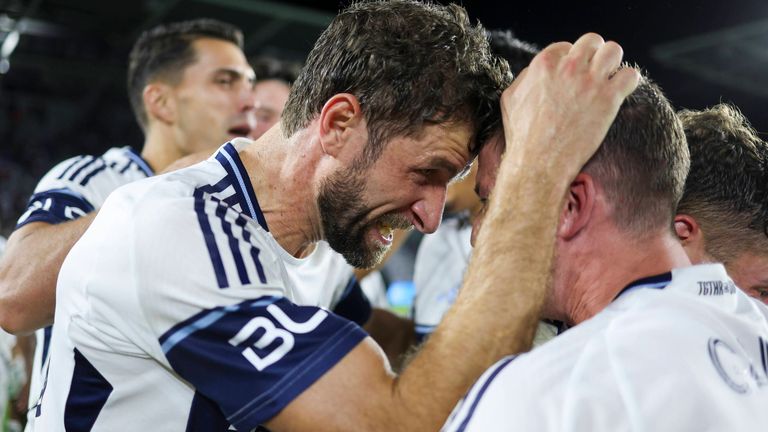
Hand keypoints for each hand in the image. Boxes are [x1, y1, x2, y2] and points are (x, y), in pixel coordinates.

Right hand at [499, 33, 639, 181]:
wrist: (540, 161)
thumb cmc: (523, 136)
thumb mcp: (511, 101)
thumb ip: (524, 79)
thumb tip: (534, 73)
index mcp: (544, 64)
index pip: (566, 46)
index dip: (570, 60)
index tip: (573, 75)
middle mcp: (568, 67)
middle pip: (592, 42)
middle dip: (594, 55)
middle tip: (593, 73)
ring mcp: (590, 81)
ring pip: (614, 51)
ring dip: (613, 63)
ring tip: (609, 79)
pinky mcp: (608, 98)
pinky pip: (630, 75)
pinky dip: (627, 82)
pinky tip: (620, 93)